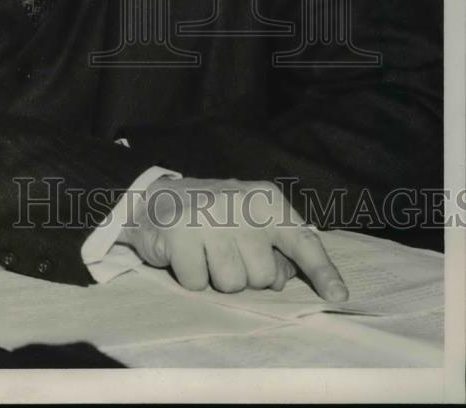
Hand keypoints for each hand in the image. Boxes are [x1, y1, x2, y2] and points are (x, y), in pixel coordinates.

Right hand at [117, 177, 347, 300]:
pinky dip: (190, 277)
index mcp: (266, 200)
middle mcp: (241, 205)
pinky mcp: (180, 233)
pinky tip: (184, 254)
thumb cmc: (213, 216)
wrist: (156, 197)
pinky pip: (197, 283)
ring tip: (205, 252)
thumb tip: (288, 278)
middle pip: (263, 277)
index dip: (322, 271)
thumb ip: (275, 247)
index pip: (302, 240)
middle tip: (226, 253)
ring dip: (216, 278)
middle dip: (246, 276)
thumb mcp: (250, 221)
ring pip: (231, 284)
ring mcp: (210, 217)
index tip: (339, 297)